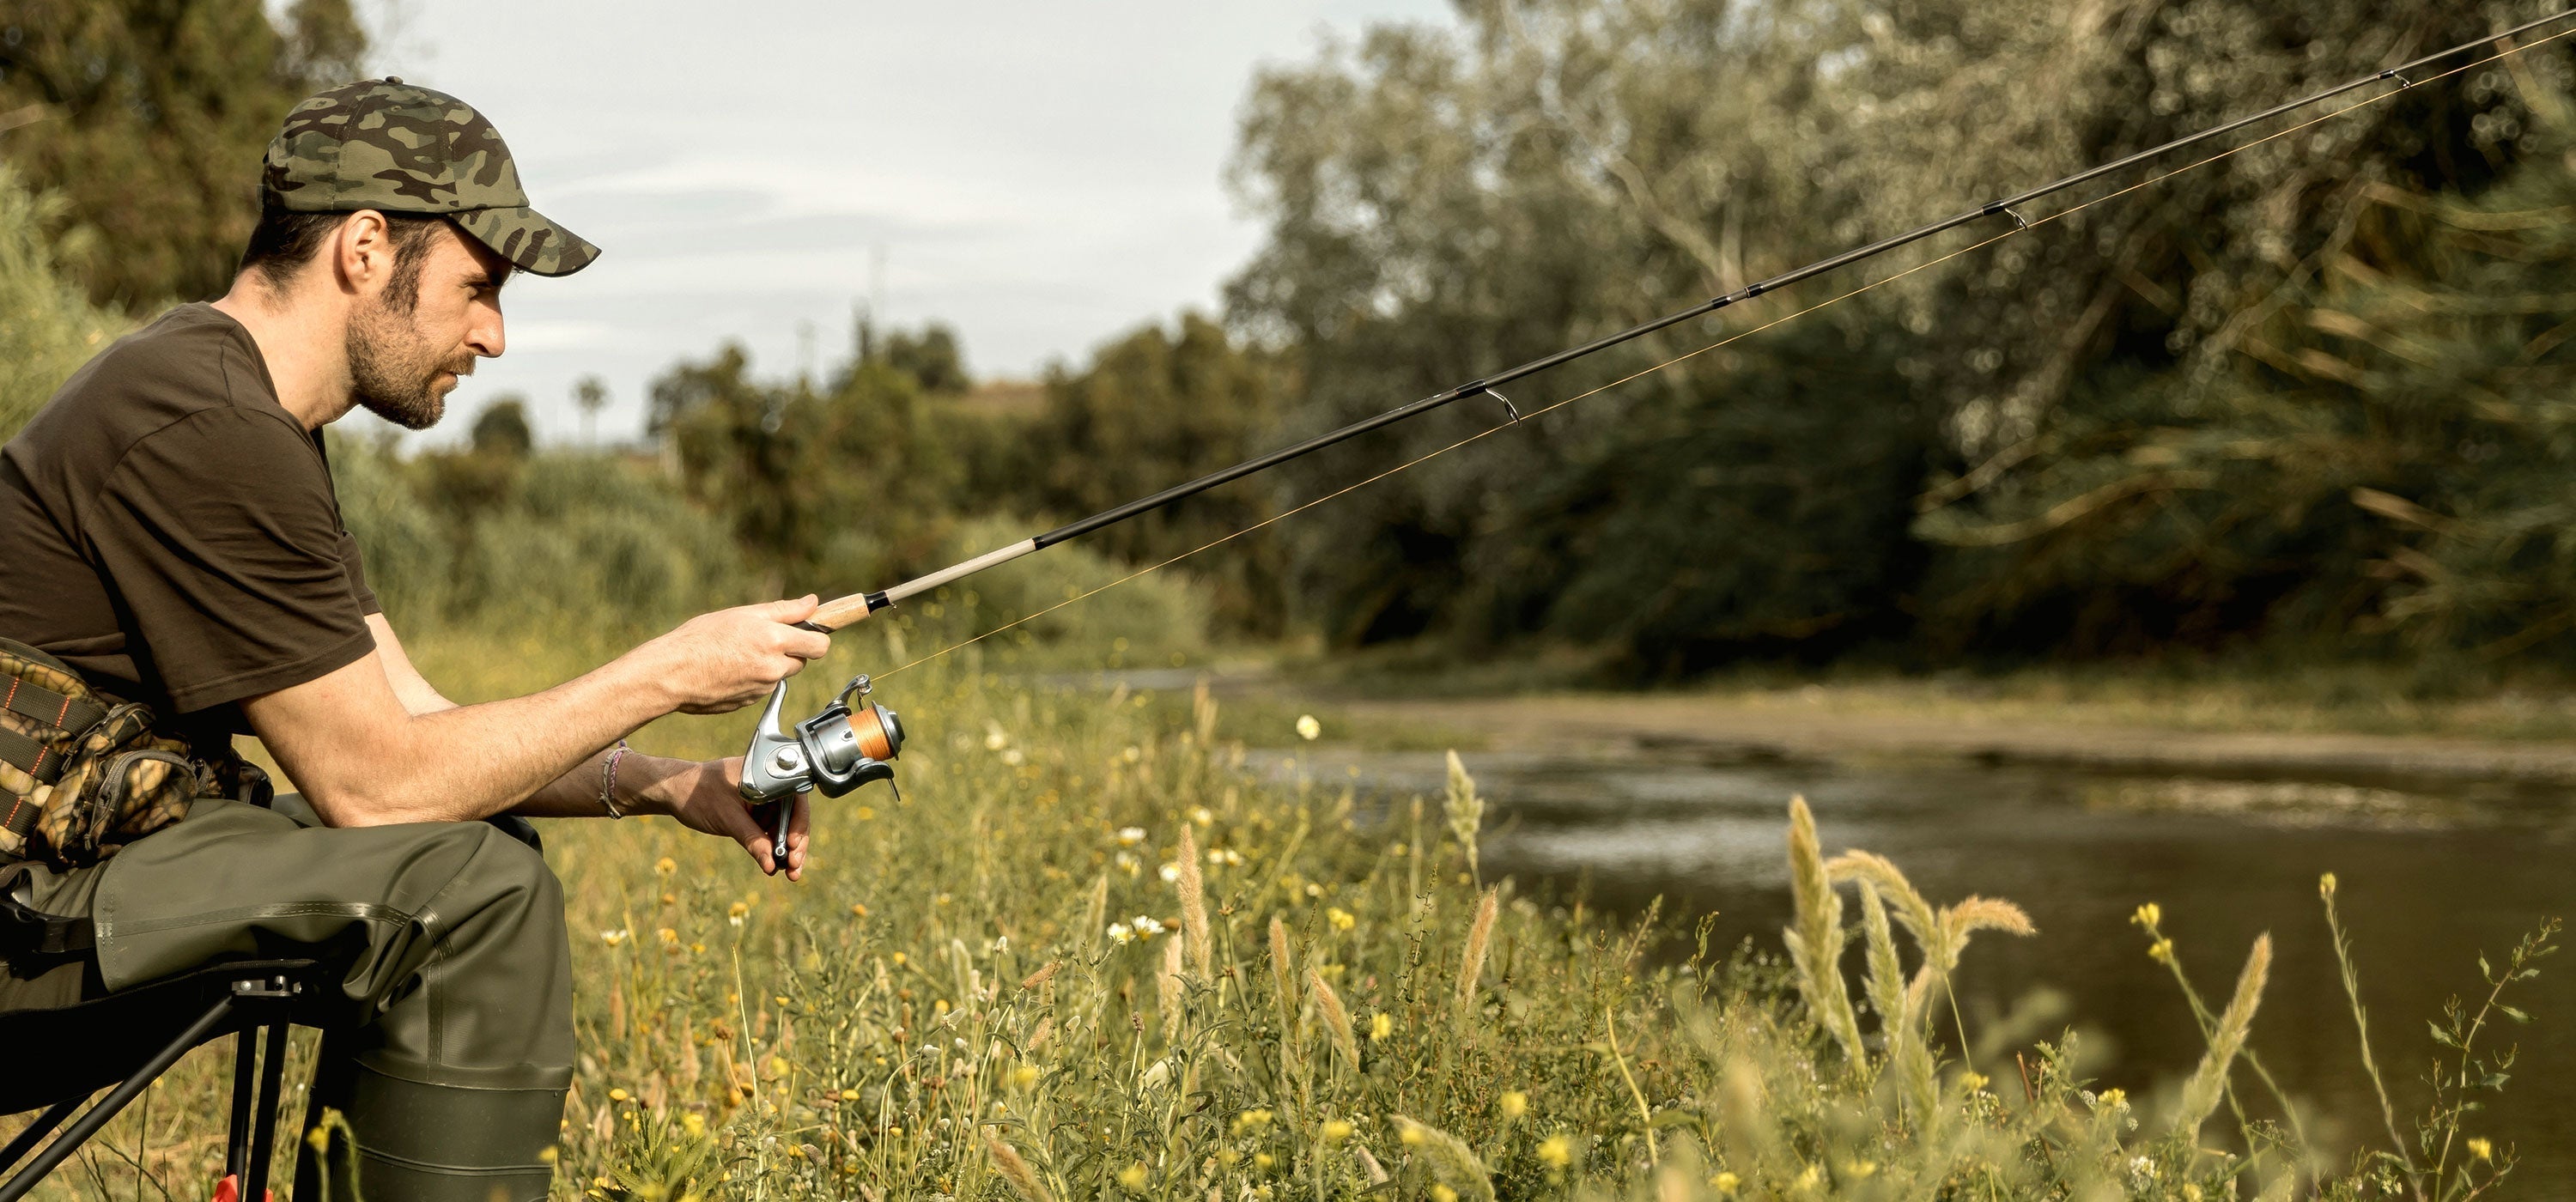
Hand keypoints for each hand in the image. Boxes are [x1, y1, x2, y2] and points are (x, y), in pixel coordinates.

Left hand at [641, 755, 811, 879]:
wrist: (674, 791)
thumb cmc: (698, 794)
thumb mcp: (727, 819)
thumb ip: (752, 840)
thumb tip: (772, 865)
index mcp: (767, 775)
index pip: (795, 799)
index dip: (799, 824)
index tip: (792, 846)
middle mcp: (771, 785)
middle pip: (794, 816)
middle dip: (796, 844)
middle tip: (794, 868)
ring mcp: (764, 800)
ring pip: (784, 827)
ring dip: (787, 850)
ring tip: (789, 873)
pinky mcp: (756, 813)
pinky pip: (771, 831)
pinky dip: (773, 847)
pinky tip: (774, 865)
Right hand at [642, 597, 831, 714]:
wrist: (671, 673)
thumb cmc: (701, 638)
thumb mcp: (742, 614)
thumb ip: (784, 610)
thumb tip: (813, 603)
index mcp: (774, 640)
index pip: (820, 645)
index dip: (817, 637)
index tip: (810, 632)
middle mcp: (773, 667)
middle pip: (801, 661)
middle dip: (791, 651)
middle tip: (765, 640)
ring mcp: (763, 687)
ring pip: (780, 674)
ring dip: (770, 665)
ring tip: (739, 654)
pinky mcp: (750, 702)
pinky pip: (762, 687)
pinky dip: (753, 678)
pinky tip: (730, 669)